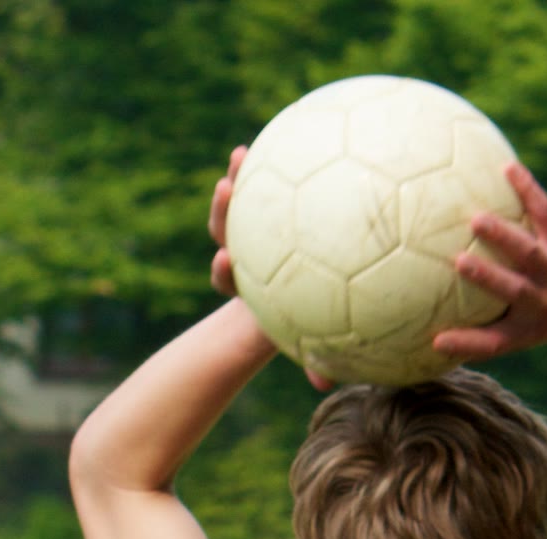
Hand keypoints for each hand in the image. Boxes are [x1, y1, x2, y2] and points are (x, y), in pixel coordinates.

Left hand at [209, 146, 332, 387]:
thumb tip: (323, 389)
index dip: (225, 269)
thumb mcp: (312, 347)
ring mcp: (256, 233)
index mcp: (250, 287)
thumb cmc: (315, 330)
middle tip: (224, 191)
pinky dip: (274, 172)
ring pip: (242, 204)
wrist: (312, 306)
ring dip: (241, 179)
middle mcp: (248, 257)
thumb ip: (314, 362)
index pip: (228, 277)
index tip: (225, 261)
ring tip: (243, 155)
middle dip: (223, 213)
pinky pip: (271, 190)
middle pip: (225, 232)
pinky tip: (292, 141)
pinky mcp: (270, 215)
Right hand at [433, 162, 546, 361]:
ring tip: (477, 220)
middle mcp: (543, 302)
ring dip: (503, 236)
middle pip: (511, 291)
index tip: (435, 342)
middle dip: (486, 278)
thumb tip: (457, 298)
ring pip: (529, 254)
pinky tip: (508, 168)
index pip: (493, 343)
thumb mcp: (538, 324)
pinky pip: (545, 215)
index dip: (465, 344)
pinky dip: (527, 190)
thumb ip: (501, 316)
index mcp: (528, 327)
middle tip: (457, 262)